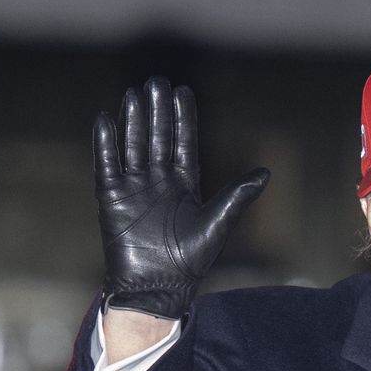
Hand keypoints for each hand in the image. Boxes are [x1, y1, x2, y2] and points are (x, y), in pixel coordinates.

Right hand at [94, 77, 269, 318]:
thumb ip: (236, 196)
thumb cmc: (189, 261)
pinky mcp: (111, 199)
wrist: (156, 288)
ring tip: (134, 93)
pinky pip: (107, 166)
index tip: (183, 91)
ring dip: (132, 120)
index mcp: (184, 184)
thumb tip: (266, 172)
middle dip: (156, 111)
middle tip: (156, 81)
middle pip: (156, 137)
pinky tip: (104, 120)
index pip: (183, 142)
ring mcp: (134, 188)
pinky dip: (105, 144)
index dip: (182, 118)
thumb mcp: (217, 224)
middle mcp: (158, 181)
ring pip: (132, 146)